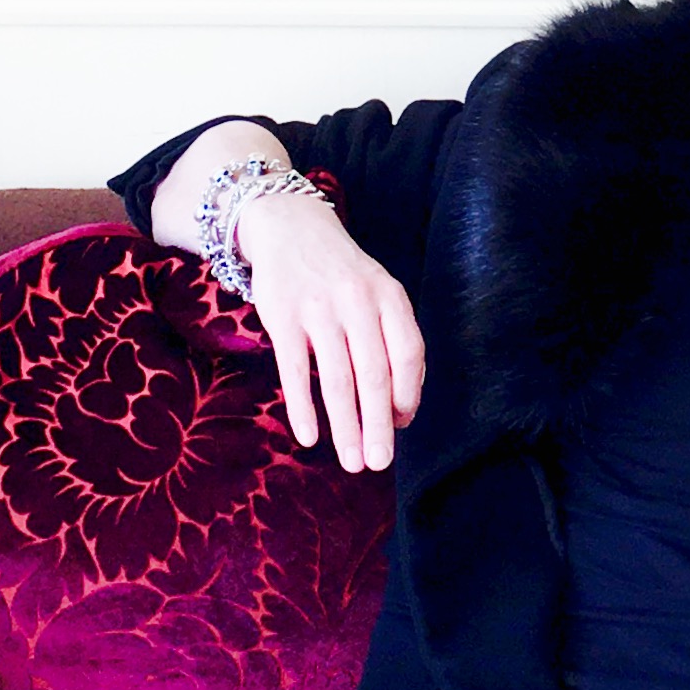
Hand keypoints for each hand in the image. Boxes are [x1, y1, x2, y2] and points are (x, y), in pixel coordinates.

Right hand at [236, 192, 424, 471]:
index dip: (408, 395)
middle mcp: (358, 302)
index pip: (408, 354)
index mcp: (389, 297)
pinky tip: (309, 436)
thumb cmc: (343, 275)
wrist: (289, 226)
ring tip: (352, 461)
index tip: (401, 425)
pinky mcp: (282, 316)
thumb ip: (395, 342)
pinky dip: (303, 407)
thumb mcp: (380, 294)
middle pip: (374, 375)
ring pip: (336, 379)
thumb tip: (403, 409)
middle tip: (379, 462)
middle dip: (379, 425)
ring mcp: (318, 309)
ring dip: (346, 426)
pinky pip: (294, 370)